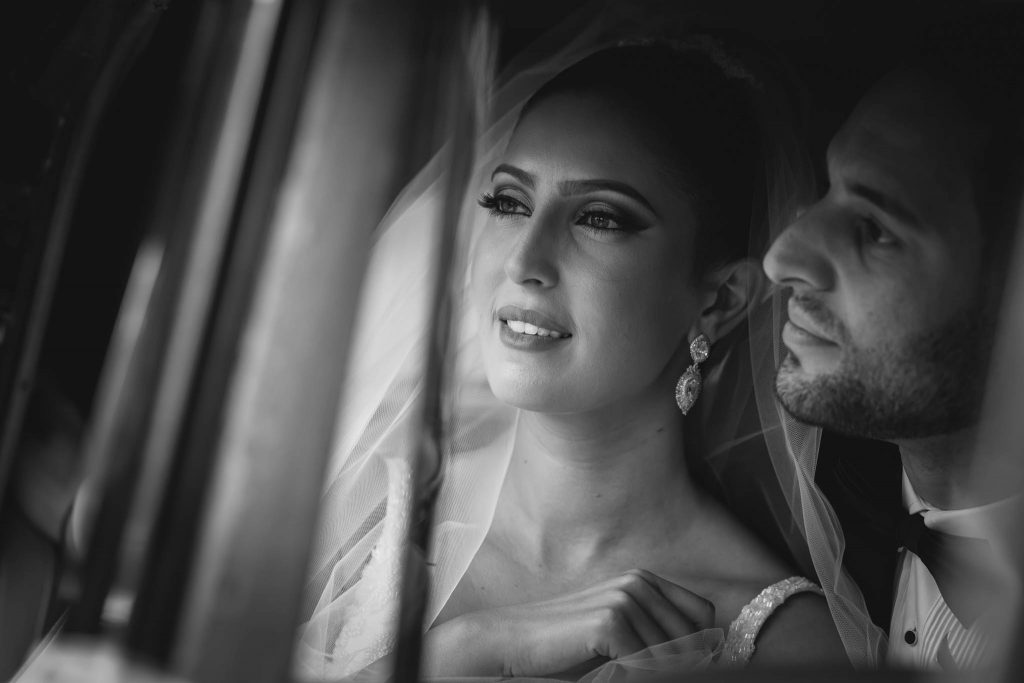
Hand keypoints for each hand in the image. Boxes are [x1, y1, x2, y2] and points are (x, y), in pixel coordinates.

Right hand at [424, 569, 714, 676]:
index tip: (677, 664)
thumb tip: (706, 652)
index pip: (703, 616)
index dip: (697, 647)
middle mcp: (638, 582)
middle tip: (633, 668)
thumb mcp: (619, 636)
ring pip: (672, 657)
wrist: (511, 644)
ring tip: (613, 668)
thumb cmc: (564, 647)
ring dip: (650, 671)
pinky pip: (647, 664)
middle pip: (693, 640)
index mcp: (643, 580)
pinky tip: (605, 671)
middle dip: (676, 664)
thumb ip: (656, 636)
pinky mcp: (611, 621)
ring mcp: (625, 598)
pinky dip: (632, 676)